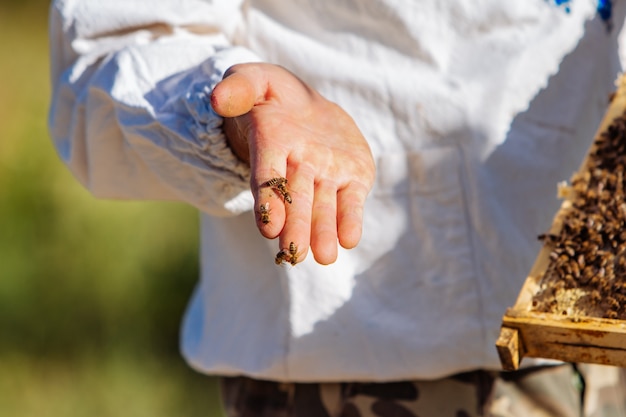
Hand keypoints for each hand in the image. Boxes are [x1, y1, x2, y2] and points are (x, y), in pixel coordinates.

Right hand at [211, 63, 374, 264]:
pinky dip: (350, 220)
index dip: (267, 200)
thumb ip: (239, 87)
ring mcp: (325, 174)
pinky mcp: (352, 177)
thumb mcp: (254, 79)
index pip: (266, 176)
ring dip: (322, 232)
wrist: (308, 107)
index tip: (268, 227)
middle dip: (295, 226)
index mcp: (270, 144)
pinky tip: (350, 238)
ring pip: (322, 207)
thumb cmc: (273, 95)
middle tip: (293, 253)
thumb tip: (217, 99)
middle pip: (295, 200)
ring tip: (324, 256)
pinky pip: (350, 200)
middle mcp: (297, 167)